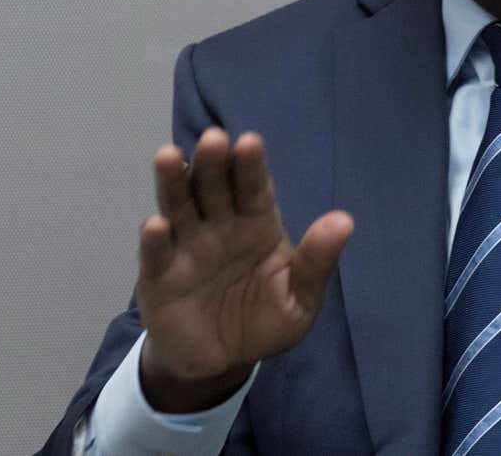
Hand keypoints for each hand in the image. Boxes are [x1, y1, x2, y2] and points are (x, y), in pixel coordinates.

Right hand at [135, 127, 353, 411]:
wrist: (222, 361)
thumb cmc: (263, 320)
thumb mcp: (300, 299)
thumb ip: (317, 262)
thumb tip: (345, 220)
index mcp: (256, 222)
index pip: (254, 186)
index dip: (251, 165)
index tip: (250, 143)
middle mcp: (219, 224)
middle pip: (213, 185)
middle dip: (212, 162)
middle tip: (213, 139)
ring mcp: (186, 245)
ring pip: (179, 206)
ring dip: (173, 182)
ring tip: (169, 156)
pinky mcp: (159, 274)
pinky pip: (157, 253)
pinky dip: (155, 238)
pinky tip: (158, 225)